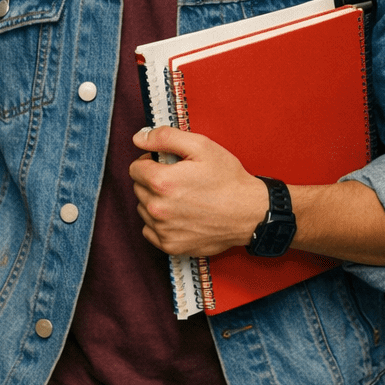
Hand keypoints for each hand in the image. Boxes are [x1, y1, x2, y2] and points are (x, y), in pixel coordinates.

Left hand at [130, 126, 268, 256]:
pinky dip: (160, 222)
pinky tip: (179, 214)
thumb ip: (165, 137)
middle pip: (138, 188)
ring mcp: (164, 230)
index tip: (166, 164)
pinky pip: (150, 230)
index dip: (151, 162)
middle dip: (153, 181)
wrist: (249, 212)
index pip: (135, 168)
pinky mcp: (171, 246)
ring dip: (155, 201)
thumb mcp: (201, 146)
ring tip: (181, 197)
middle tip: (179, 179)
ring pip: (143, 209)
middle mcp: (158, 208)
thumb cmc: (227, 179)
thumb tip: (139, 138)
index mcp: (162, 182)